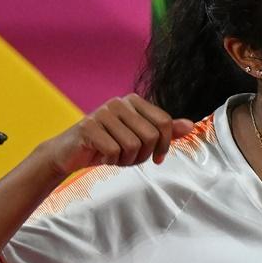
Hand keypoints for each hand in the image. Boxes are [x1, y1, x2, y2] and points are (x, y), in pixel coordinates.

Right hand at [41, 94, 194, 176]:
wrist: (71, 153)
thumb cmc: (107, 145)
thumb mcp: (139, 138)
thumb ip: (164, 131)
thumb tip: (190, 125)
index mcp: (133, 101)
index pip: (164, 122)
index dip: (165, 145)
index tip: (157, 157)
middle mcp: (118, 102)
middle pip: (150, 135)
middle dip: (143, 155)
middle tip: (129, 158)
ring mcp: (102, 112)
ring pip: (133, 145)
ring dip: (126, 160)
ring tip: (114, 156)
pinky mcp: (88, 126)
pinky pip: (114, 151)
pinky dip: (111, 161)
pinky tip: (101, 156)